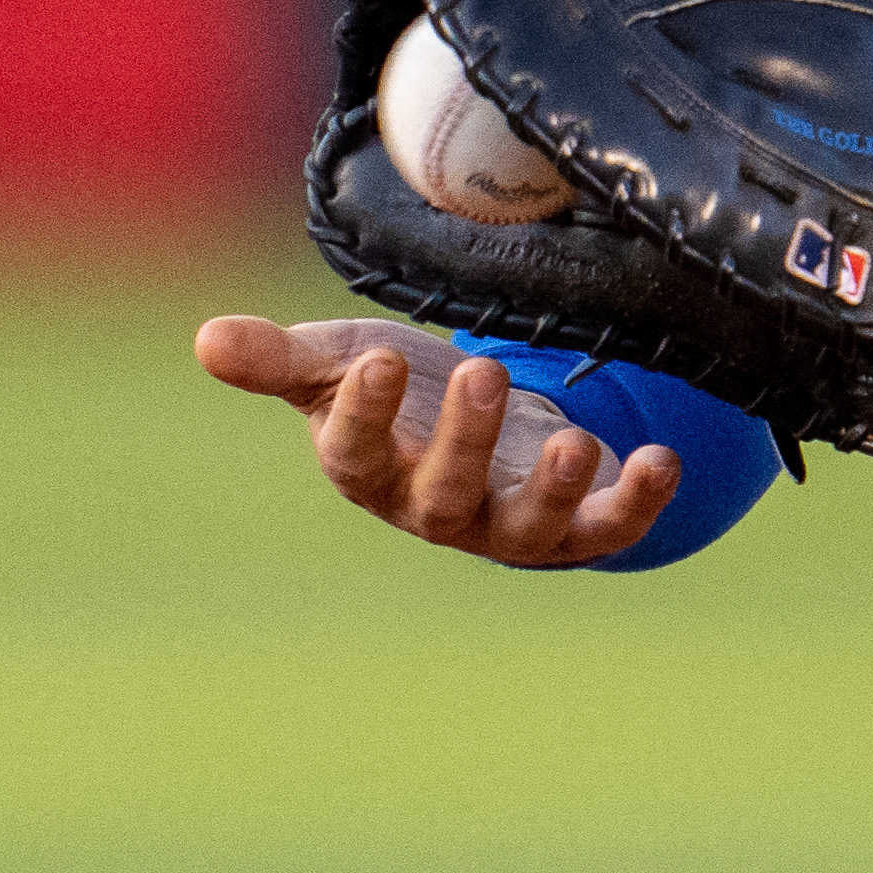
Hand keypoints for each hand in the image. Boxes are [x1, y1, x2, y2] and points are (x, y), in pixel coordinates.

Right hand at [191, 313, 696, 568]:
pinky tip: (666, 458)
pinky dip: (638, 503)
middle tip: (483, 371)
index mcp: (371, 468)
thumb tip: (206, 342)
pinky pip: (608, 530)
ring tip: (578, 439)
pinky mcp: (574, 528)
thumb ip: (281, 358)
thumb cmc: (399, 391)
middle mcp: (436, 508)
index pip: (355, 454)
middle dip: (466, 440)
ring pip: (529, 527)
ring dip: (557, 489)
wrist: (482, 420)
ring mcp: (508, 524)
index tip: (378, 361)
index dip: (363, 415)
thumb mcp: (341, 360)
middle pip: (445, 492)